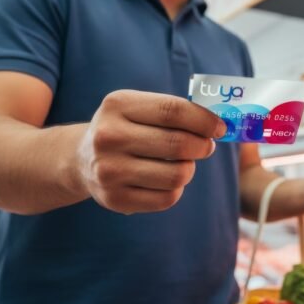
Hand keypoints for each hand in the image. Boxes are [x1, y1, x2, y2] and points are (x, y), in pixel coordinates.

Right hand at [77, 90, 224, 213]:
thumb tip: (221, 124)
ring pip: (177, 175)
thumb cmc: (125, 129)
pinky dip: (176, 189)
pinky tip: (166, 180)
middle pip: (178, 144)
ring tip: (183, 163)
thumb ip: (176, 112)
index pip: (174, 111)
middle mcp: (109, 136)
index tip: (221, 127)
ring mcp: (109, 170)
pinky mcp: (115, 198)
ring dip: (189, 169)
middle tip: (206, 146)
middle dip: (203, 146)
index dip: (205, 120)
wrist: (82, 160)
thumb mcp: (139, 108)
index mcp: (118, 105)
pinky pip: (167, 198)